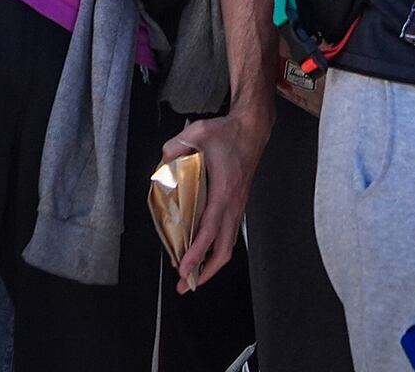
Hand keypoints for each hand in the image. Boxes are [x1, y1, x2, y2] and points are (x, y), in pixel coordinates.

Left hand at [160, 101, 269, 292]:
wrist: (253, 129)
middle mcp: (233, 205)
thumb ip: (175, 146)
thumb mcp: (198, 132)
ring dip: (211, 263)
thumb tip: (161, 162)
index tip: (184, 269)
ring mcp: (237, 207)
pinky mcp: (238, 204)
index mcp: (224, 192)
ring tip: (192, 275)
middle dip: (205, 272)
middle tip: (185, 284)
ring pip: (228, 245)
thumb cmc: (229, 133)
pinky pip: (228, 234)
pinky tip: (202, 250)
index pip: (209, 231)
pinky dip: (215, 248)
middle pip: (224, 250)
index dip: (196, 253)